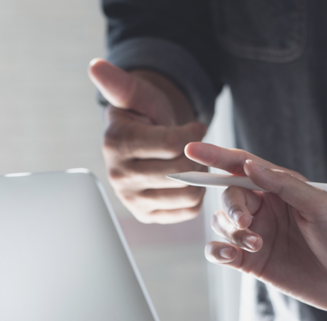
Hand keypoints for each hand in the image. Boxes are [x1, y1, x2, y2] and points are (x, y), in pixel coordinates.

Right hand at [88, 59, 207, 222]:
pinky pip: (189, 210)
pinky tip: (187, 180)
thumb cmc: (146, 116)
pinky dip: (197, 195)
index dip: (193, 134)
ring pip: (189, 194)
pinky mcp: (148, 216)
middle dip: (197, 158)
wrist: (146, 141)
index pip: (173, 145)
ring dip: (200, 177)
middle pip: (182, 172)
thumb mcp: (138, 95)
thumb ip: (121, 84)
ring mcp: (132, 200)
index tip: (196, 127)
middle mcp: (118, 176)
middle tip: (195, 149)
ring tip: (192, 163)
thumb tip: (96, 67)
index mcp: (115, 144)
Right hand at [186, 142, 326, 320]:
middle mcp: (266, 208)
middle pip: (228, 195)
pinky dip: (217, 251)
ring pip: (221, 223)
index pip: (244, 166)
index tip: (193, 149)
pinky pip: (219, 251)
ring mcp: (256, 235)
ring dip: (232, 232)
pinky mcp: (250, 262)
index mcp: (282, 188)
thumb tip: (252, 166)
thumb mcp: (321, 206)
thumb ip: (286, 185)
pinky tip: (231, 255)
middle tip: (246, 222)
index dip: (217, 157)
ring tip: (258, 245)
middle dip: (231, 206)